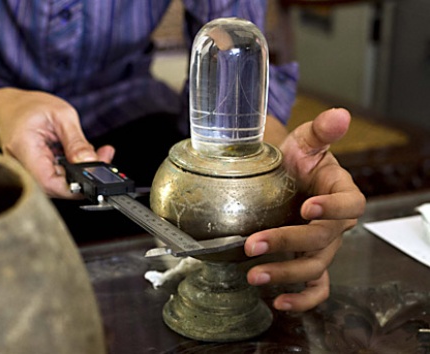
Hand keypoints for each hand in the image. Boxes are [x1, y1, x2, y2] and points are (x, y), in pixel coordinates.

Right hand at [0, 88, 114, 197]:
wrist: (8, 108)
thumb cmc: (29, 107)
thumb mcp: (61, 115)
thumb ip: (77, 142)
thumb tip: (92, 163)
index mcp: (24, 150)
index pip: (50, 183)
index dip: (75, 187)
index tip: (96, 176)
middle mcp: (22, 167)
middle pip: (57, 187)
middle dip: (85, 176)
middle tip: (103, 156)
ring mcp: (28, 173)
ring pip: (60, 184)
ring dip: (81, 172)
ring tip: (96, 152)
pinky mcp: (36, 173)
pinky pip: (58, 178)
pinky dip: (73, 169)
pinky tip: (82, 155)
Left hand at [243, 108, 365, 311]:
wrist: (282, 175)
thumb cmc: (297, 158)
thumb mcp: (305, 141)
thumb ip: (321, 130)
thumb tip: (339, 115)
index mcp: (340, 192)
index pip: (350, 204)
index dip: (332, 208)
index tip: (307, 207)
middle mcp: (334, 224)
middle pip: (322, 241)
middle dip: (287, 243)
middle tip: (253, 245)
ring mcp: (321, 247)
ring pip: (314, 267)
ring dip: (285, 274)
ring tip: (254, 276)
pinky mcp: (308, 261)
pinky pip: (316, 288)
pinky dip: (301, 299)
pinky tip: (278, 302)